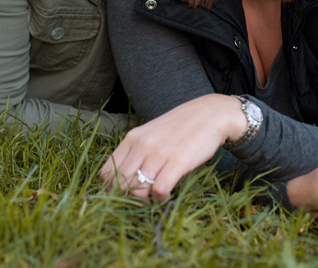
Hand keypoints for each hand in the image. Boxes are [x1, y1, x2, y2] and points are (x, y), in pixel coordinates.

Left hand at [100, 94, 247, 201]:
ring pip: (137, 190)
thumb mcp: (152, 134)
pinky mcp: (177, 162)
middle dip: (125, 200)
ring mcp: (159, 153)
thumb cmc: (181, 127)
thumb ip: (137, 151)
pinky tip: (166, 195)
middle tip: (138, 203)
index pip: (106, 172)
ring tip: (152, 200)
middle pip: (119, 184)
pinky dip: (160, 198)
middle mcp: (142, 145)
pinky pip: (159, 190)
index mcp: (132, 138)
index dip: (110, 190)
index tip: (121, 197)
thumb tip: (123, 178)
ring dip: (143, 202)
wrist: (210, 114)